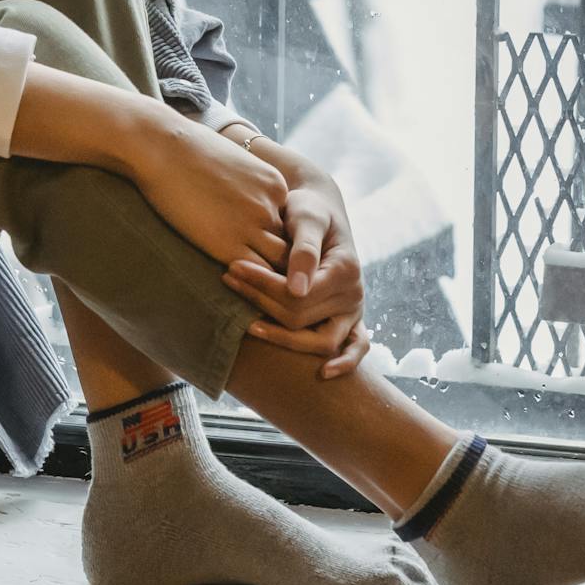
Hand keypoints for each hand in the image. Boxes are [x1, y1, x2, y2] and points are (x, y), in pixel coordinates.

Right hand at [122, 108, 291, 271]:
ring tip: (256, 285)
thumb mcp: (236, 162)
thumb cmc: (190, 151)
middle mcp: (270, 206)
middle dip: (280, 260)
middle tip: (267, 275)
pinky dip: (251, 281)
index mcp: (275, 186)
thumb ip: (248, 184)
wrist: (163, 148)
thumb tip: (240, 198)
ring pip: (278, 263)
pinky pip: (254, 272)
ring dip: (269, 274)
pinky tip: (237, 282)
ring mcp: (252, 226)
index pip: (289, 223)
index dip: (274, 237)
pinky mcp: (228, 245)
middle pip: (289, 245)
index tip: (259, 245)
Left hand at [222, 137, 370, 376]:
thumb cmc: (310, 209)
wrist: (321, 211)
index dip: (263, 285)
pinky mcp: (350, 319)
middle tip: (227, 280)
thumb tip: (297, 290)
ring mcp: (354, 310)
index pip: (298, 294)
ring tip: (248, 326)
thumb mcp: (307, 217)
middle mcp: (354, 294)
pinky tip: (322, 374)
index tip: (232, 269)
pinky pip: (356, 349)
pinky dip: (344, 363)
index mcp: (346, 270)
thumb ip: (303, 250)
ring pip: (320, 341)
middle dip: (261, 303)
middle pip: (301, 318)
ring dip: (282, 337)